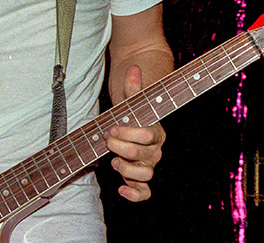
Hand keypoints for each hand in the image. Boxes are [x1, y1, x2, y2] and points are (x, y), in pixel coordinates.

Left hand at [105, 65, 165, 201]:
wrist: (130, 129)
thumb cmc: (131, 116)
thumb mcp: (130, 102)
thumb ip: (132, 88)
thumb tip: (133, 68)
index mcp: (156, 132)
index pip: (148, 135)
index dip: (128, 133)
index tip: (112, 127)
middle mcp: (155, 151)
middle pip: (143, 154)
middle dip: (121, 147)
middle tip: (107, 139)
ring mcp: (148, 166)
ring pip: (145, 175)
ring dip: (126, 169)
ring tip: (113, 161)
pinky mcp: (141, 180)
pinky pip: (144, 193)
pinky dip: (134, 194)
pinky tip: (121, 189)